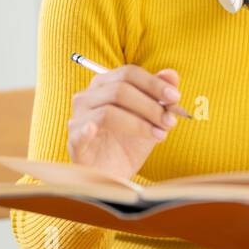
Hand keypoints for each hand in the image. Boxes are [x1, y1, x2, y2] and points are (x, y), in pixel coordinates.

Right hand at [67, 64, 181, 180]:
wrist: (114, 175)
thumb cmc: (129, 143)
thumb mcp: (151, 119)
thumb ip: (161, 96)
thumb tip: (171, 74)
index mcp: (105, 85)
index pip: (129, 73)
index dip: (154, 83)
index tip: (175, 97)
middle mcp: (87, 97)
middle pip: (120, 90)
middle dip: (150, 105)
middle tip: (170, 121)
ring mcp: (78, 119)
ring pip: (108, 111)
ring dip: (139, 123)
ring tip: (159, 135)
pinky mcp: (74, 142)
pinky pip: (80, 132)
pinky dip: (88, 130)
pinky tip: (96, 131)